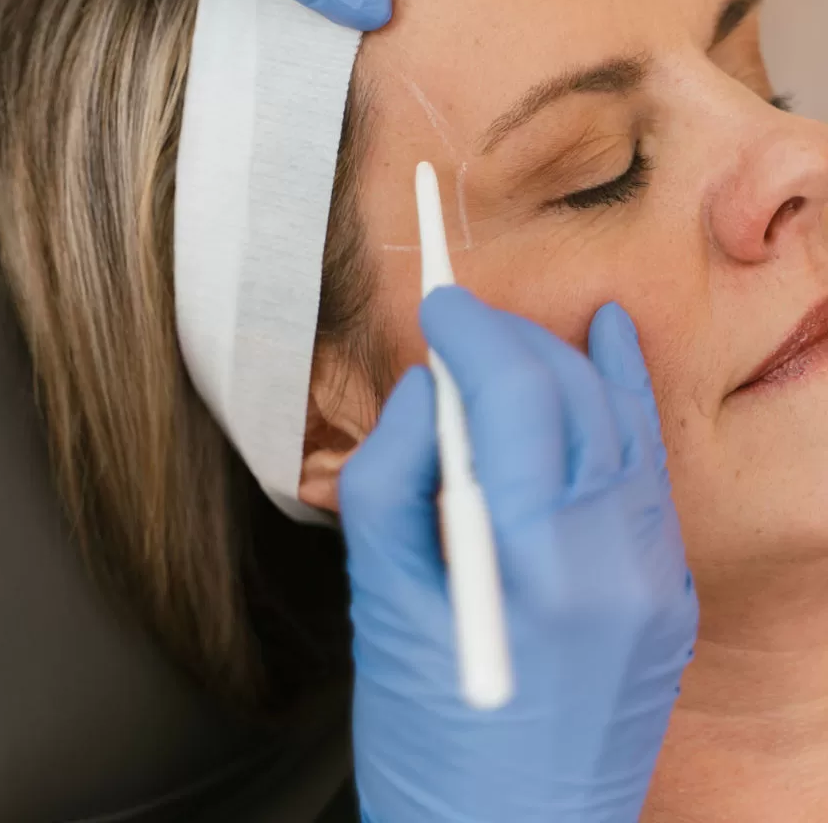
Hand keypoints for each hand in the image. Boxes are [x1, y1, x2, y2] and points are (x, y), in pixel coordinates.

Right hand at [341, 291, 697, 822]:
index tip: (435, 305)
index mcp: (534, 565)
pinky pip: (648, 470)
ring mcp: (655, 580)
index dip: (470, 332)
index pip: (514, 392)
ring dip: (563, 362)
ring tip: (512, 337)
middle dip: (509, 340)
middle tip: (456, 329)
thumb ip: (392, 474)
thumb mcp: (379, 604)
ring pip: (619, 419)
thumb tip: (427, 388)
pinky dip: (624, 402)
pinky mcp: (670, 597)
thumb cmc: (428, 745)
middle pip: (570, 392)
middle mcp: (613, 561)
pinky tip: (609, 347)